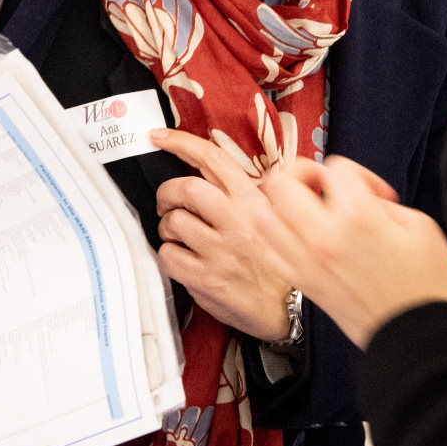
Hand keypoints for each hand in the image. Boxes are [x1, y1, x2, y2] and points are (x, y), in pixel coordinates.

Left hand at [150, 128, 296, 340]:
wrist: (287, 308)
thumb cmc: (274, 262)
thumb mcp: (269, 217)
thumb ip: (243, 193)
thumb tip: (207, 170)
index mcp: (254, 201)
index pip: (213, 159)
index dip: (181, 142)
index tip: (159, 137)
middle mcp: (238, 221)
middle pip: (185, 188)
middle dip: (166, 193)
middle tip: (167, 203)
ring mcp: (221, 250)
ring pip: (174, 222)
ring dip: (167, 226)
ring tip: (179, 236)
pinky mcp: (206, 277)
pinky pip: (169, 255)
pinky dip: (168, 254)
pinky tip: (183, 258)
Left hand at [253, 156, 446, 348]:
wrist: (417, 337)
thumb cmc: (426, 286)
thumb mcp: (420, 227)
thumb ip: (383, 202)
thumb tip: (360, 197)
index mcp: (358, 217)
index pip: (335, 167)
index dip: (358, 173)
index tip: (374, 194)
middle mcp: (323, 237)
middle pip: (281, 182)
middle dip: (302, 174)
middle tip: (323, 187)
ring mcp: (307, 262)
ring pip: (264, 215)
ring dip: (281, 205)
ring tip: (307, 210)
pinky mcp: (302, 284)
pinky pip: (270, 250)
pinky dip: (278, 237)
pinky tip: (300, 238)